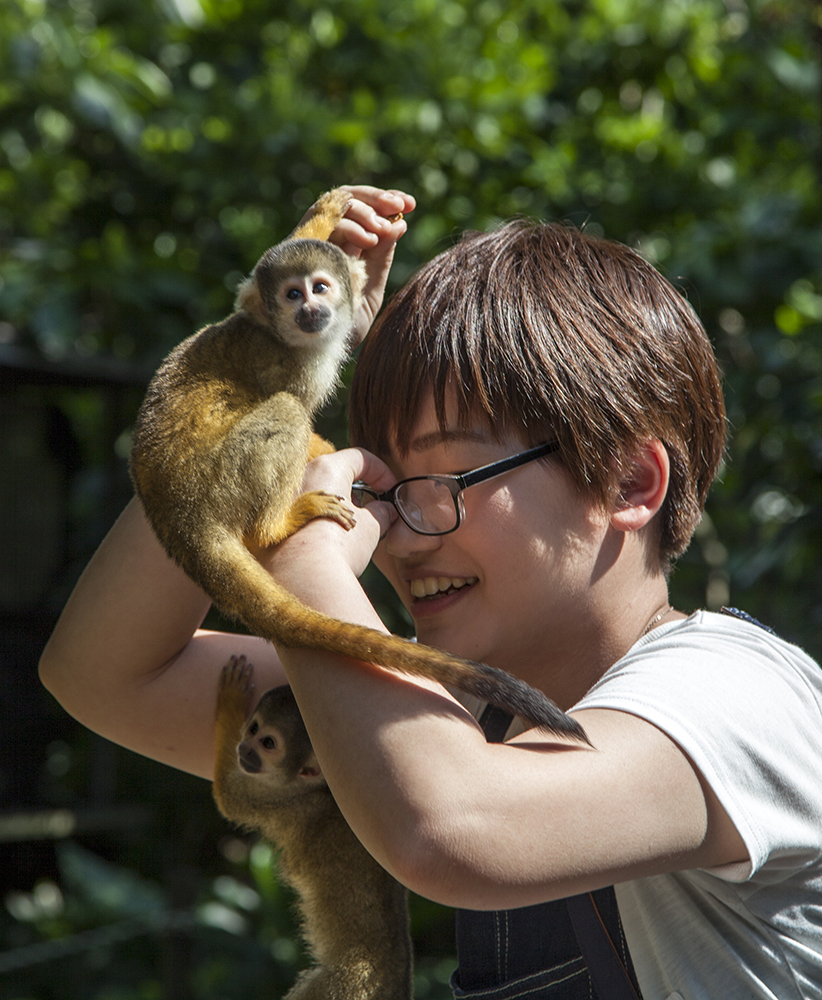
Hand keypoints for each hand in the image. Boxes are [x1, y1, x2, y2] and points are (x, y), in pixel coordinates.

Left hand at [296, 447, 397, 577]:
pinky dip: (319, 518)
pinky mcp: (274, 521)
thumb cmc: (339, 546)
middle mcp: (301, 475)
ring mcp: (284, 498)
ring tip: (352, 528)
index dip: (382, 472)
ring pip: (317, 492)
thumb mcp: (371, 527)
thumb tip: (386, 510)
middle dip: (358, 489)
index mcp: (327, 468)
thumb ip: (381, 513)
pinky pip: (302, 511)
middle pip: (336, 472)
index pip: (360, 458)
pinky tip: (329, 539)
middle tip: (373, 509)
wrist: (301, 577)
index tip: (390, 490)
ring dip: (338, 505)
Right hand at [298, 185, 415, 343]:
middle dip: (378, 198)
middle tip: (402, 204)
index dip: (384, 203)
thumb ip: (381, 258)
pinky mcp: (299, 248)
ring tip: (383, 228)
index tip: (410, 205)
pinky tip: (370, 238)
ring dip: (365, 210)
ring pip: (335, 205)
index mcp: (340, 249)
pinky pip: (323, 222)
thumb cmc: (339, 328)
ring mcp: (310, 242)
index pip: (360, 212)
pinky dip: (350, 224)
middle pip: (348, 200)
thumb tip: (400, 223)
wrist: (313, 353)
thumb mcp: (370, 289)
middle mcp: (324, 241)